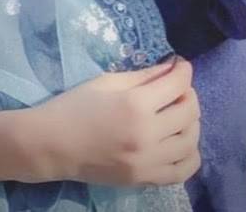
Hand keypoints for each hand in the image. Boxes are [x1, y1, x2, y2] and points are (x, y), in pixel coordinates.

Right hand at [25, 55, 200, 186]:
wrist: (53, 145)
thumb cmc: (76, 106)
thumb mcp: (109, 81)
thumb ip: (145, 76)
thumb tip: (173, 68)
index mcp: (135, 105)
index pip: (178, 84)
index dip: (183, 69)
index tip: (180, 65)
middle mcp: (147, 135)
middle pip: (189, 111)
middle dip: (188, 93)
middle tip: (176, 87)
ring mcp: (148, 162)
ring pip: (191, 141)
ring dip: (191, 122)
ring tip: (178, 113)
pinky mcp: (145, 179)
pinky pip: (183, 171)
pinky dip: (189, 154)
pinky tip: (179, 141)